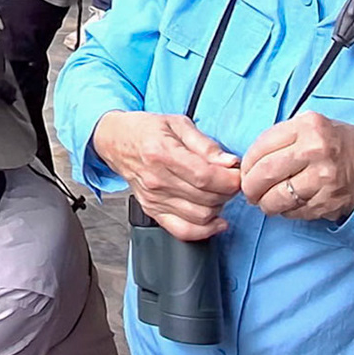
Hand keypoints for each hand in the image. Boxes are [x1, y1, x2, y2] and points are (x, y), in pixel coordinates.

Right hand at [91, 111, 240, 240]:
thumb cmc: (146, 129)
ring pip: (199, 216)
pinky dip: (204, 231)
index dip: (229, 179)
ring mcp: (153, 199)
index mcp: (162, 153)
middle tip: (231, 179)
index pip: (204, 176)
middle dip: (227, 191)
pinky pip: (183, 231)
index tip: (238, 174)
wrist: (116, 141)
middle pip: (205, 198)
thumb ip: (205, 144)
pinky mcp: (152, 211)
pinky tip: (217, 221)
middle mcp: (156, 180)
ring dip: (218, 207)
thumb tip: (229, 162)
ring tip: (220, 192)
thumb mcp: (177, 123)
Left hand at [240, 113, 353, 223]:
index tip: (245, 172)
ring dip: (266, 204)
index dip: (246, 164)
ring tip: (266, 202)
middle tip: (250, 193)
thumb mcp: (310, 127)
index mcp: (307, 126)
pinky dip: (286, 212)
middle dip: (250, 188)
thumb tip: (247, 164)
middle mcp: (316, 149)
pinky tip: (290, 204)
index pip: (261, 147)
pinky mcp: (329, 201)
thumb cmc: (335, 145)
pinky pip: (295, 211)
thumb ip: (281, 139)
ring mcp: (324, 177)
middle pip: (265, 173)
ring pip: (277, 198)